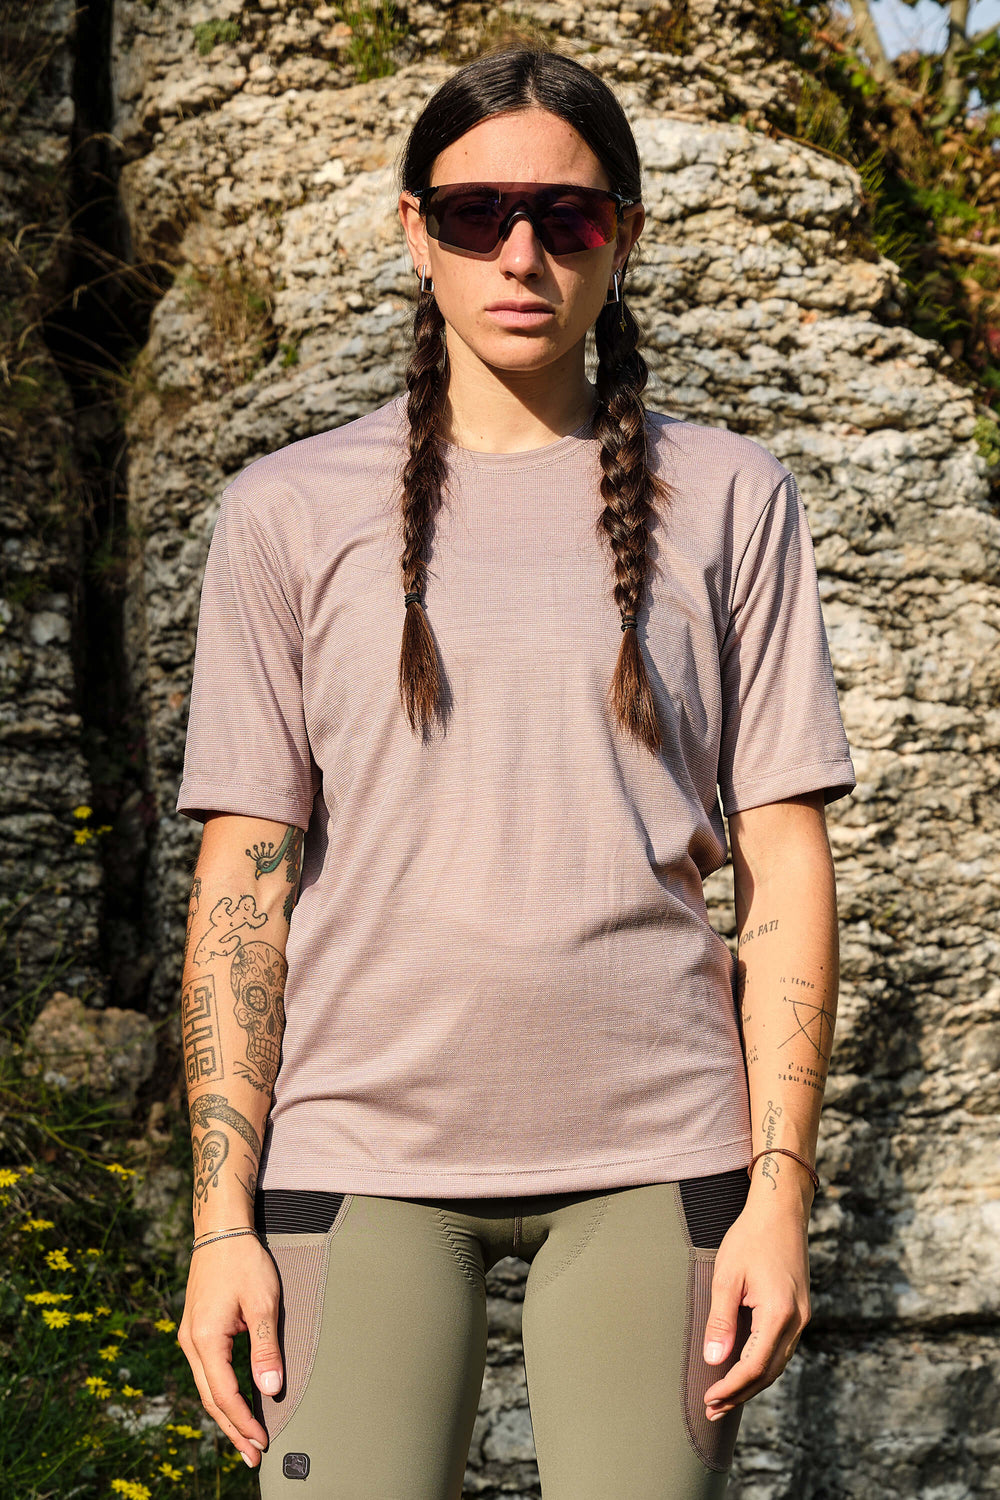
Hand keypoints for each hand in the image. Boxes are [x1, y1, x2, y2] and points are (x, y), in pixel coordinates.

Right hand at [177, 1234, 282, 1468]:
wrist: (220, 1230)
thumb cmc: (245, 1262)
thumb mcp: (263, 1302)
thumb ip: (265, 1348)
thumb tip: (270, 1389)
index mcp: (205, 1339)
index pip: (224, 1395)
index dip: (243, 1422)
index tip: (261, 1443)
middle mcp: (191, 1342)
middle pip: (210, 1399)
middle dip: (232, 1429)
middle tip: (253, 1456)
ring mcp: (190, 1337)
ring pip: (206, 1387)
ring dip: (225, 1414)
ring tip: (246, 1438)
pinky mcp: (195, 1330)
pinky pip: (207, 1372)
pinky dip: (221, 1393)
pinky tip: (235, 1404)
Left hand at [701, 1183, 810, 1418]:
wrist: (781, 1211)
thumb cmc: (750, 1238)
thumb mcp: (727, 1276)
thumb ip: (720, 1320)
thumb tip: (713, 1360)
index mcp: (779, 1314)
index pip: (754, 1366)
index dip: (731, 1387)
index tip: (710, 1399)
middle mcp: (796, 1320)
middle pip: (769, 1371)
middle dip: (741, 1393)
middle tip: (713, 1410)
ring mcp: (802, 1316)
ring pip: (778, 1363)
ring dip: (752, 1383)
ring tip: (725, 1397)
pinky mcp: (799, 1310)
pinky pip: (782, 1348)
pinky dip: (763, 1364)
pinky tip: (744, 1368)